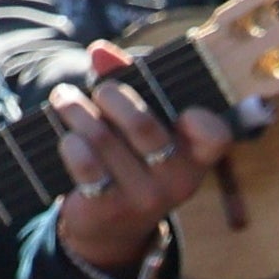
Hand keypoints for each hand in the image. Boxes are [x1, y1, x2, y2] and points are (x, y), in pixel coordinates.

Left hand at [45, 46, 249, 278]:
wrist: (111, 227)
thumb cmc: (130, 160)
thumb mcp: (140, 126)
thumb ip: (126, 82)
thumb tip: (99, 51)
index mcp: (195, 156)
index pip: (215, 137)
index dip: (203, 121)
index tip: (185, 111)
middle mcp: (176, 180)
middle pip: (142, 124)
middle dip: (112, 96)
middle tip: (99, 90)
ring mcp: (143, 198)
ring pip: (103, 139)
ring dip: (77, 111)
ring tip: (64, 99)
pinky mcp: (108, 209)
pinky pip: (85, 165)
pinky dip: (70, 143)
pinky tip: (65, 136)